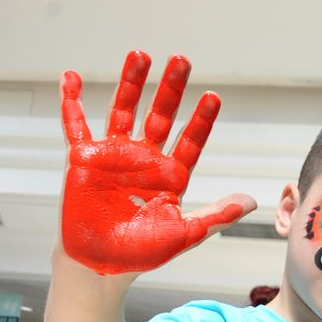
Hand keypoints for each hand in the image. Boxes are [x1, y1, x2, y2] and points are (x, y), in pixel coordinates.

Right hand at [59, 51, 254, 274]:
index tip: (213, 96)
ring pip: (124, 110)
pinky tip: (69, 78)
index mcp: (170, 176)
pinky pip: (75, 126)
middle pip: (161, 115)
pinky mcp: (84, 160)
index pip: (190, 140)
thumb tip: (251, 201)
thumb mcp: (185, 234)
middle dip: (172, 88)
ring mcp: (114, 156)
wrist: (100, 266)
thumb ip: (216, 215)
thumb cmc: (142, 255)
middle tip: (182, 60)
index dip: (201, 119)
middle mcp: (144, 160)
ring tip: (141, 54)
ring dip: (132, 82)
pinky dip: (70, 103)